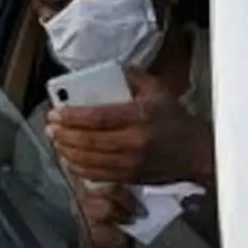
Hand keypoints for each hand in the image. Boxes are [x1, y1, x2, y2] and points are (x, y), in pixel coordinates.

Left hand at [48, 69, 214, 186]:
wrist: (198, 152)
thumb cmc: (174, 118)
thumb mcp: (157, 90)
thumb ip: (132, 77)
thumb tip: (109, 70)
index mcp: (139, 117)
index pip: (98, 117)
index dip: (72, 116)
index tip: (55, 112)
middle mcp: (134, 142)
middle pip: (89, 140)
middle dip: (63, 134)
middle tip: (49, 126)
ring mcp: (132, 163)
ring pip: (89, 160)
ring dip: (66, 151)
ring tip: (54, 140)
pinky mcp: (131, 177)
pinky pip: (98, 175)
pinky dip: (78, 168)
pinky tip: (68, 158)